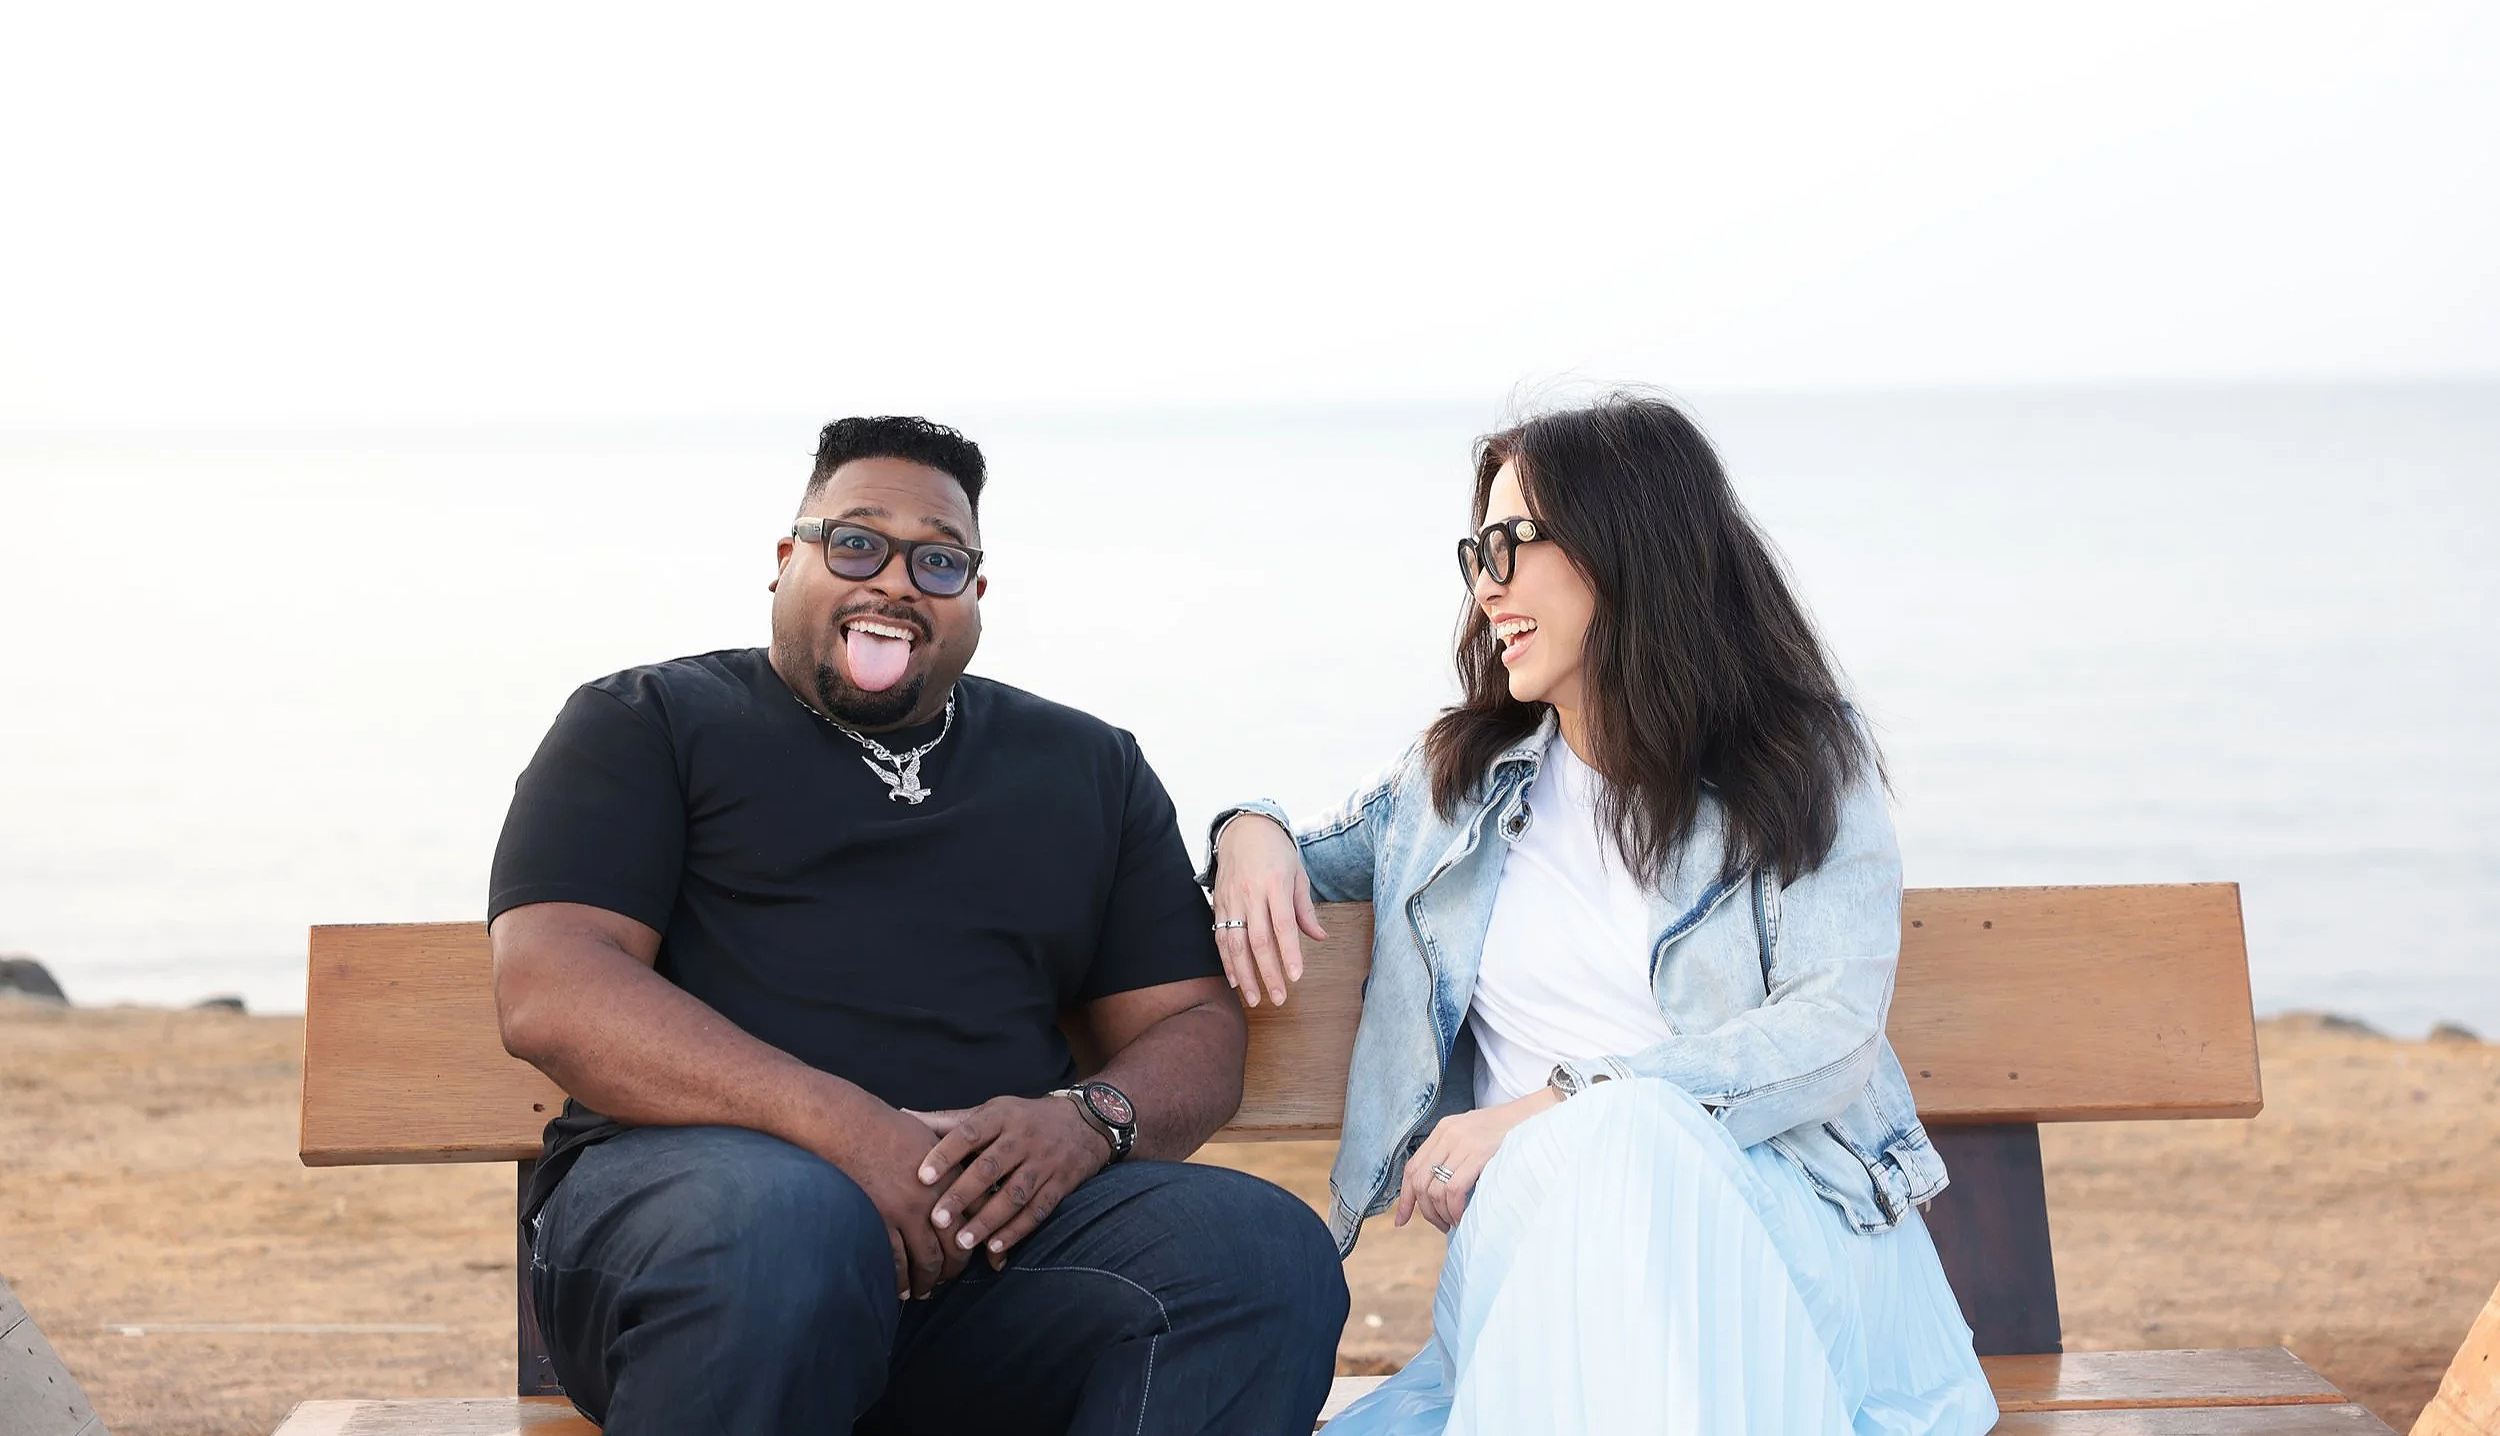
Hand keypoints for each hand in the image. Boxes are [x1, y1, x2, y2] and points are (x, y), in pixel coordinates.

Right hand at [830, 1101, 970, 1299]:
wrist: (850, 1127)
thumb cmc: (888, 1129)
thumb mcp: (931, 1140)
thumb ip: (950, 1165)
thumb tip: (962, 1184)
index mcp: (951, 1176)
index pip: (975, 1217)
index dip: (978, 1241)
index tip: (977, 1255)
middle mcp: (934, 1198)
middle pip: (956, 1245)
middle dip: (954, 1269)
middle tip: (948, 1280)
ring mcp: (906, 1212)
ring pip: (927, 1260)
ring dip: (928, 1281)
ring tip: (925, 1290)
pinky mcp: (881, 1221)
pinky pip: (896, 1261)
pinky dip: (901, 1279)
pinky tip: (901, 1287)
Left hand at [915, 1095, 1111, 1268]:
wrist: (1085, 1121)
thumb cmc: (1023, 1119)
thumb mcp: (991, 1112)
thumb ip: (949, 1121)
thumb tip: (902, 1115)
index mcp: (1000, 1116)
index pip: (968, 1133)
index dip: (945, 1154)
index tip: (921, 1176)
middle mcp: (1023, 1137)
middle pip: (990, 1167)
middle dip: (963, 1195)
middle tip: (937, 1219)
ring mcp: (1044, 1162)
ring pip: (1015, 1193)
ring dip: (988, 1219)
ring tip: (962, 1242)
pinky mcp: (1061, 1184)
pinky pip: (1038, 1210)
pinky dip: (1018, 1230)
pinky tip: (996, 1247)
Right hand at [1209, 813, 1326, 1006]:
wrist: (1243, 828)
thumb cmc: (1276, 851)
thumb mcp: (1297, 874)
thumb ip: (1305, 909)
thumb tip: (1320, 937)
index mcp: (1275, 884)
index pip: (1283, 926)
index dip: (1290, 954)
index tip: (1296, 977)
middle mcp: (1251, 894)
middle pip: (1258, 941)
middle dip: (1268, 973)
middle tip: (1278, 998)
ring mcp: (1231, 900)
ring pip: (1234, 944)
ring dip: (1244, 974)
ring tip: (1253, 998)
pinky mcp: (1218, 904)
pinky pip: (1219, 937)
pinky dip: (1226, 961)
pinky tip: (1234, 979)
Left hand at [1393, 1088, 1562, 1232]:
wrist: (1538, 1116)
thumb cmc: (1509, 1134)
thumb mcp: (1474, 1138)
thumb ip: (1454, 1156)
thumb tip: (1435, 1193)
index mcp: (1443, 1130)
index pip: (1412, 1168)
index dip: (1404, 1197)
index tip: (1401, 1220)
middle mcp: (1448, 1133)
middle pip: (1419, 1181)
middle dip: (1425, 1211)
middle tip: (1441, 1225)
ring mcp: (1463, 1142)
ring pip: (1434, 1189)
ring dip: (1441, 1214)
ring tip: (1454, 1222)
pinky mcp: (1479, 1153)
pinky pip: (1453, 1190)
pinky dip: (1454, 1210)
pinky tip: (1463, 1217)